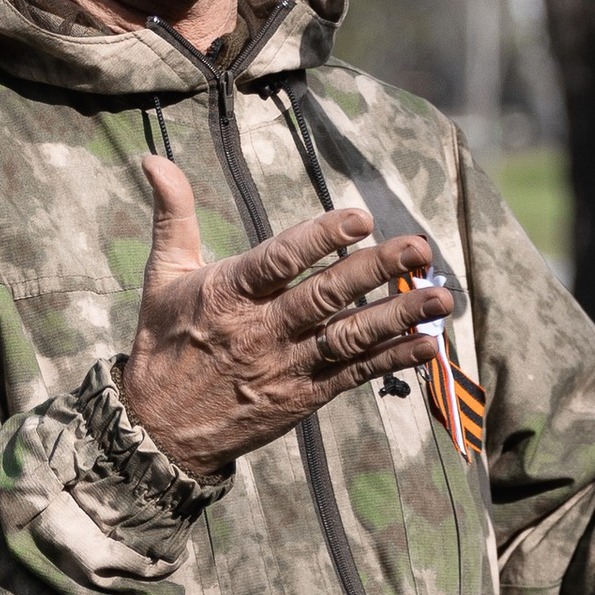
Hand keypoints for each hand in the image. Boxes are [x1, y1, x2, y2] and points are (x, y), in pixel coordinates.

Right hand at [119, 157, 451, 477]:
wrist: (158, 434)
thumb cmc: (164, 345)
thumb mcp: (162, 278)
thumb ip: (172, 217)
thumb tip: (154, 161)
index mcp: (228, 294)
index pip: (280, 260)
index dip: (321, 238)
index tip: (359, 217)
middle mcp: (261, 330)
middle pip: (325, 296)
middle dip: (376, 270)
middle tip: (419, 248)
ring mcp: (286, 367)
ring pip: (349, 337)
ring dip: (398, 317)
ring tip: (441, 298)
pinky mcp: (302, 398)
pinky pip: (354, 375)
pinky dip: (392, 361)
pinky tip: (427, 344)